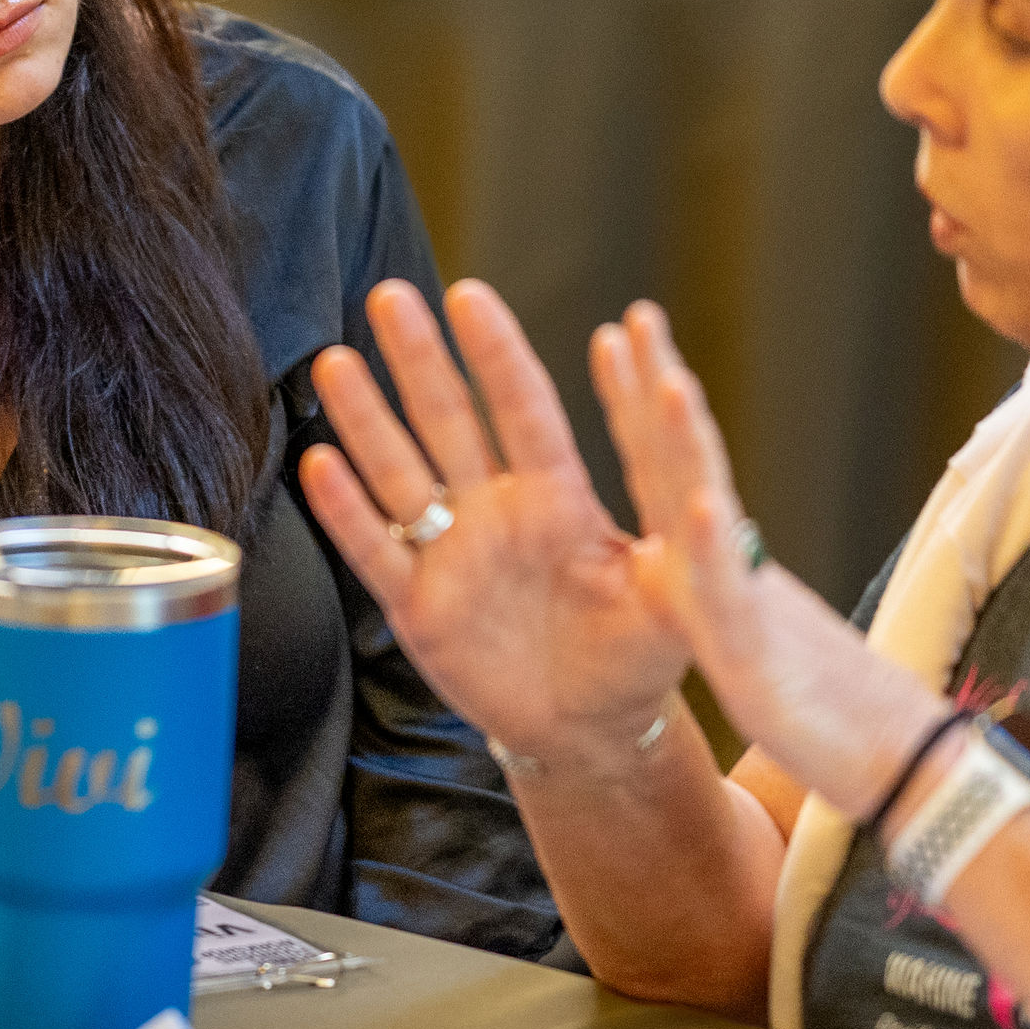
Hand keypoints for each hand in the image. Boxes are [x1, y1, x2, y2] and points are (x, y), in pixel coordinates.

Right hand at [297, 280, 693, 767]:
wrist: (592, 732)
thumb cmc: (638, 661)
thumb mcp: (672, 607)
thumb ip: (683, 557)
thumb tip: (710, 506)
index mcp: (558, 498)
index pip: (523, 409)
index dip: (497, 353)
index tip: (471, 296)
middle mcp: (496, 512)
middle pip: (449, 420)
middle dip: (419, 358)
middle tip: (390, 296)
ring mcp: (452, 555)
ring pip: (400, 471)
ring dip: (366, 419)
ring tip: (335, 362)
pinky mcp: (418, 607)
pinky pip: (375, 550)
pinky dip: (346, 511)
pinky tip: (319, 463)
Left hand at [585, 303, 947, 814]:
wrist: (898, 771)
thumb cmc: (829, 715)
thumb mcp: (747, 639)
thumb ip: (722, 589)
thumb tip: (699, 544)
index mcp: (721, 565)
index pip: (670, 468)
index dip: (640, 403)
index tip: (616, 335)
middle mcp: (734, 570)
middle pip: (687, 466)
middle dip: (657, 389)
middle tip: (636, 316)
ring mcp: (746, 607)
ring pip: (711, 512)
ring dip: (690, 443)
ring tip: (667, 379)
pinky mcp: (756, 661)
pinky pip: (733, 601)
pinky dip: (719, 552)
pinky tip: (702, 506)